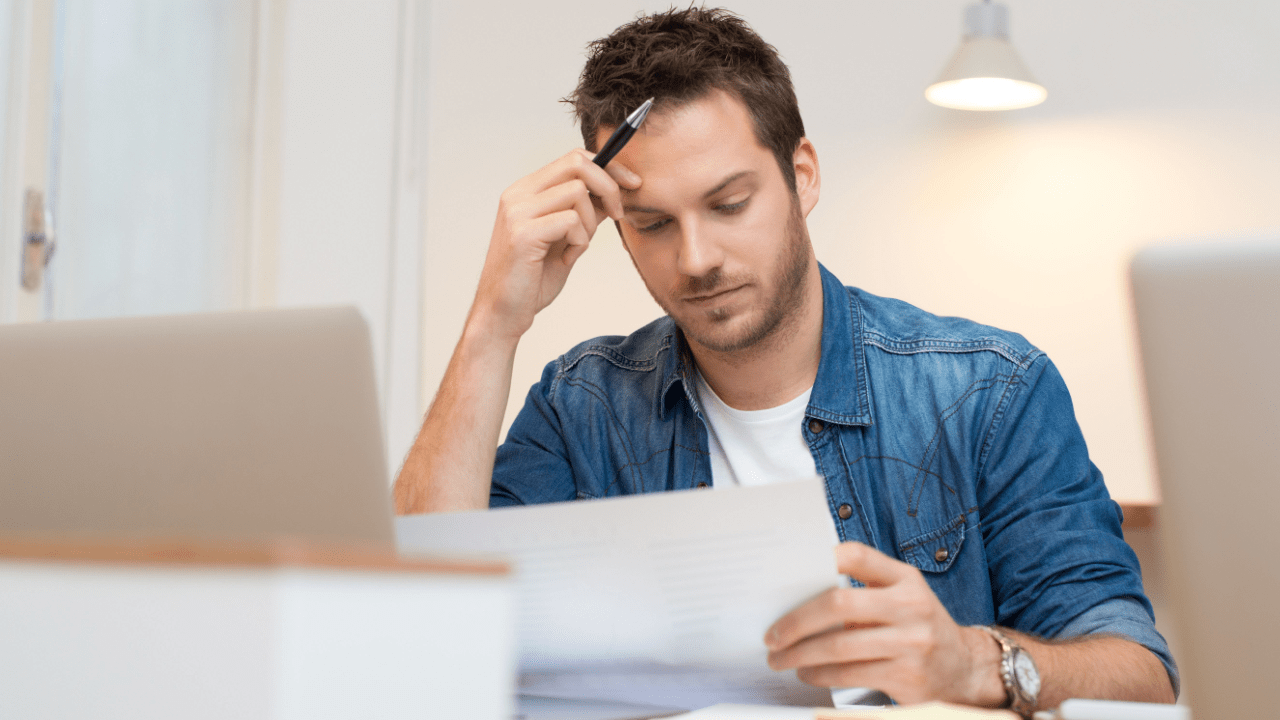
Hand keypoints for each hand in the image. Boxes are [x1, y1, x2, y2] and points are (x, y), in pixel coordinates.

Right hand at [473, 149, 641, 340]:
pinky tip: (567, 258)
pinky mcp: (523, 233)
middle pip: (576, 163)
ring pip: (578, 192)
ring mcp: (518, 211)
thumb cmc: (532, 280)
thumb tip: (612, 193)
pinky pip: (571, 221)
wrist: (503, 313)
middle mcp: (518, 194)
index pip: (573, 158)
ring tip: (576, 247)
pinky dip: (580, 242)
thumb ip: (584, 213)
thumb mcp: (566, 239)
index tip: (631, 184)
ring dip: (590, 223)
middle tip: (618, 214)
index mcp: (526, 191)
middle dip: (609, 186)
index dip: (608, 167)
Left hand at [764, 542, 1003, 705]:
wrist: (965, 670)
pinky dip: (820, 674)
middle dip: (796, 622)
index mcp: (905, 579)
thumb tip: (796, 595)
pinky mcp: (907, 676)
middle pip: (838, 604)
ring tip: (780, 659)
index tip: (787, 574)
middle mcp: (911, 606)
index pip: (857, 555)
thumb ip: (863, 589)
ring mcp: (911, 642)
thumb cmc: (917, 628)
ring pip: (839, 646)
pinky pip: (850, 674)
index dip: (820, 559)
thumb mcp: (902, 598)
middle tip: (772, 635)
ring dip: (800, 655)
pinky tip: (807, 673)